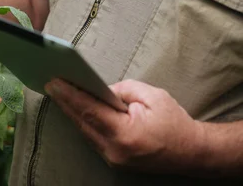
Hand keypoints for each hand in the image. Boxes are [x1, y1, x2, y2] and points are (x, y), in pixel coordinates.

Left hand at [44, 79, 206, 173]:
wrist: (193, 153)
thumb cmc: (175, 122)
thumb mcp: (152, 95)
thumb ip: (121, 90)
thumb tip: (98, 89)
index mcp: (125, 133)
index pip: (89, 110)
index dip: (69, 95)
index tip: (53, 82)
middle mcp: (115, 150)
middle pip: (82, 122)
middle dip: (65, 101)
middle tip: (50, 83)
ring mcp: (114, 159)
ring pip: (85, 131)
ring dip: (72, 112)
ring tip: (59, 92)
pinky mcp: (114, 161)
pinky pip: (93, 138)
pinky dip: (84, 122)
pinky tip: (75, 108)